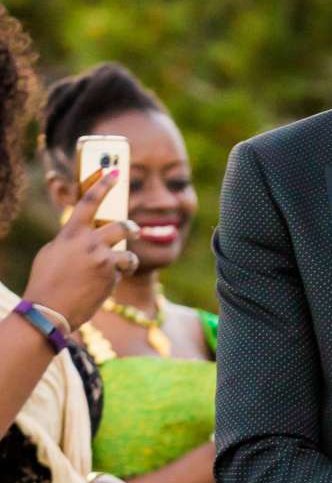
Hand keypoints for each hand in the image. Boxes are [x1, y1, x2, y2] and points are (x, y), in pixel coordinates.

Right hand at [24, 169, 136, 327]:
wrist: (49, 310)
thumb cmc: (46, 281)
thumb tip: (84, 237)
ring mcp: (102, 259)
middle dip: (131, 228)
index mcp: (71, 232)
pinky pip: (121, 273)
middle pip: (122, 226)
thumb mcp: (53, 252)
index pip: (89, 201)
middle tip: (134, 231)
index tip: (115, 173)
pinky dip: (116, 278)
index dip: (104, 185)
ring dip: (129, 260)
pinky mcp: (111, 277)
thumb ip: (71, 241)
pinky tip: (103, 286)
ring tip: (125, 265)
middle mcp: (89, 242)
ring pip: (129, 253)